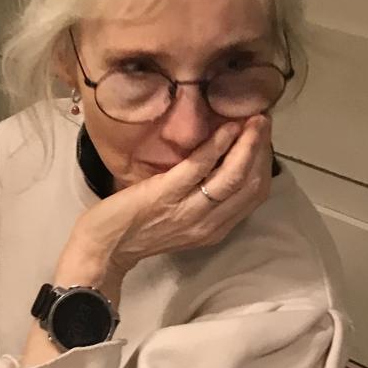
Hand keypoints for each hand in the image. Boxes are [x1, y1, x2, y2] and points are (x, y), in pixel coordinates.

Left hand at [54, 115, 272, 301]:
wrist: (102, 248)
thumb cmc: (136, 231)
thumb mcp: (180, 221)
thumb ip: (201, 201)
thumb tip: (217, 166)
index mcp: (214, 229)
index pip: (254, 196)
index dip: (264, 165)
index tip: (264, 139)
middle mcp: (209, 223)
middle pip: (251, 185)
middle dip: (262, 150)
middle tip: (263, 121)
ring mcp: (189, 210)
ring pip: (234, 176)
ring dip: (248, 144)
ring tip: (253, 119)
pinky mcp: (165, 194)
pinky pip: (200, 166)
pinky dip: (217, 145)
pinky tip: (226, 127)